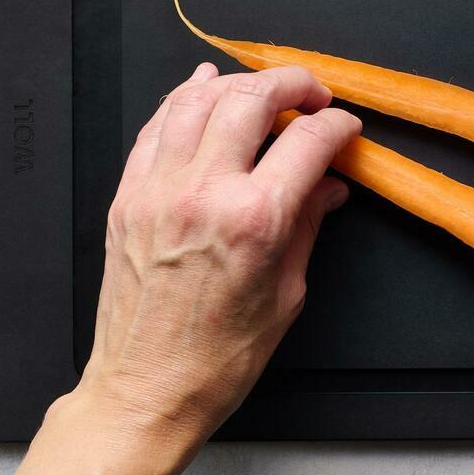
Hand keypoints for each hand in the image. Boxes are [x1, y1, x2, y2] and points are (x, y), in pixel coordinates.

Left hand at [81, 61, 361, 449]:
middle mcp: (203, 194)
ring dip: (238, 83)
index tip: (345, 128)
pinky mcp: (128, 198)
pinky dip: (182, 98)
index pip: (308, 142)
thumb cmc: (218, 359)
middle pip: (252, 99)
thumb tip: (328, 186)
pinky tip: (203, 86)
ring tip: (263, 89)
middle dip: (292, 84)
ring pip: (198, 100)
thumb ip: (308, 226)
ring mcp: (158, 192)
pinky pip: (156, 127)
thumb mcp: (286, 293)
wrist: (146, 392)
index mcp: (255, 221)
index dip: (336, 125)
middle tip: (311, 93)